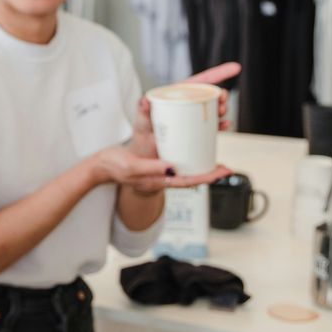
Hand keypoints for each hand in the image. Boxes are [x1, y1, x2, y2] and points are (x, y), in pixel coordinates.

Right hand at [91, 146, 231, 193]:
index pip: (188, 182)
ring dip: (204, 166)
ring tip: (219, 162)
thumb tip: (172, 168)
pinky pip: (180, 163)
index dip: (207, 178)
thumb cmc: (116, 168)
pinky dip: (192, 157)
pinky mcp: (160, 164)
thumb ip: (151, 168)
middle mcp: (164, 177)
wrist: (104, 166)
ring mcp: (163, 171)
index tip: (222, 173)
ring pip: (189, 171)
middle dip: (210, 174)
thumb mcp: (132, 167)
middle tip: (227, 169)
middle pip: (192, 177)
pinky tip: (198, 149)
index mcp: (159, 180)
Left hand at [127, 62, 239, 158]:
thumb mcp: (141, 122)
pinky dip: (221, 125)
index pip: (198, 82)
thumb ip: (141, 112)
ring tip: (222, 113)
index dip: (217, 74)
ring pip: (212, 110)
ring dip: (221, 110)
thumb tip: (144, 101)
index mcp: (175, 97)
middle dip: (220, 95)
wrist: (144, 159)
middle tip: (223, 100)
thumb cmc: (141, 137)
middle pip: (208, 96)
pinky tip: (226, 125)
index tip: (235, 68)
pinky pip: (212, 127)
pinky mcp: (196, 133)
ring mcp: (192, 120)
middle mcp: (186, 106)